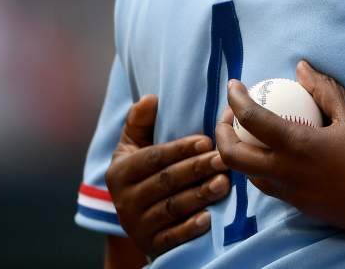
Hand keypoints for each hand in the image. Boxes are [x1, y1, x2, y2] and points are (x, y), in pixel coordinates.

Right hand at [104, 95, 230, 258]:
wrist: (140, 220)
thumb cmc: (145, 172)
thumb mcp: (135, 147)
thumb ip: (140, 123)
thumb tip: (150, 99)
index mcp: (120, 172)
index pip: (152, 158)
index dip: (179, 149)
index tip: (206, 141)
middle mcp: (124, 200)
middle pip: (165, 182)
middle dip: (196, 169)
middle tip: (223, 160)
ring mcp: (137, 225)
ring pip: (172, 208)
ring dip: (199, 195)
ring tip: (224, 183)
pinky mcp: (150, 245)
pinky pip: (171, 237)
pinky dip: (189, 228)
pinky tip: (209, 218)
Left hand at [216, 60, 344, 232]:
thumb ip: (324, 89)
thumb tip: (301, 68)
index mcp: (299, 145)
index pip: (251, 120)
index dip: (235, 100)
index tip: (233, 86)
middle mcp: (287, 173)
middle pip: (233, 157)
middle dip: (221, 134)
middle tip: (231, 116)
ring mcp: (291, 194)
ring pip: (247, 176)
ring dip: (239, 153)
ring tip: (250, 134)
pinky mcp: (300, 207)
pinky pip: (269, 186)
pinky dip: (261, 169)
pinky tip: (276, 155)